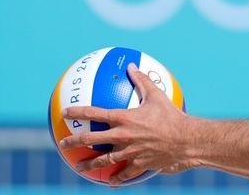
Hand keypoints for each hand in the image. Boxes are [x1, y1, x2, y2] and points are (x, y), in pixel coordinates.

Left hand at [59, 63, 198, 184]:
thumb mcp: (157, 95)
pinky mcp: (139, 164)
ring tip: (79, 167)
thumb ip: (142, 80)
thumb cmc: (172, 115)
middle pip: (91, 140)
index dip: (78, 112)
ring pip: (103, 161)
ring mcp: (129, 152)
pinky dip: (117, 178)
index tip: (66, 112)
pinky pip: (124, 173)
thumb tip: (131, 65)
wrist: (186, 140)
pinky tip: (111, 183)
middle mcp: (122, 136)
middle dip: (74, 141)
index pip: (95, 113)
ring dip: (89, 164)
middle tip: (63, 143)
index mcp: (124, 118)